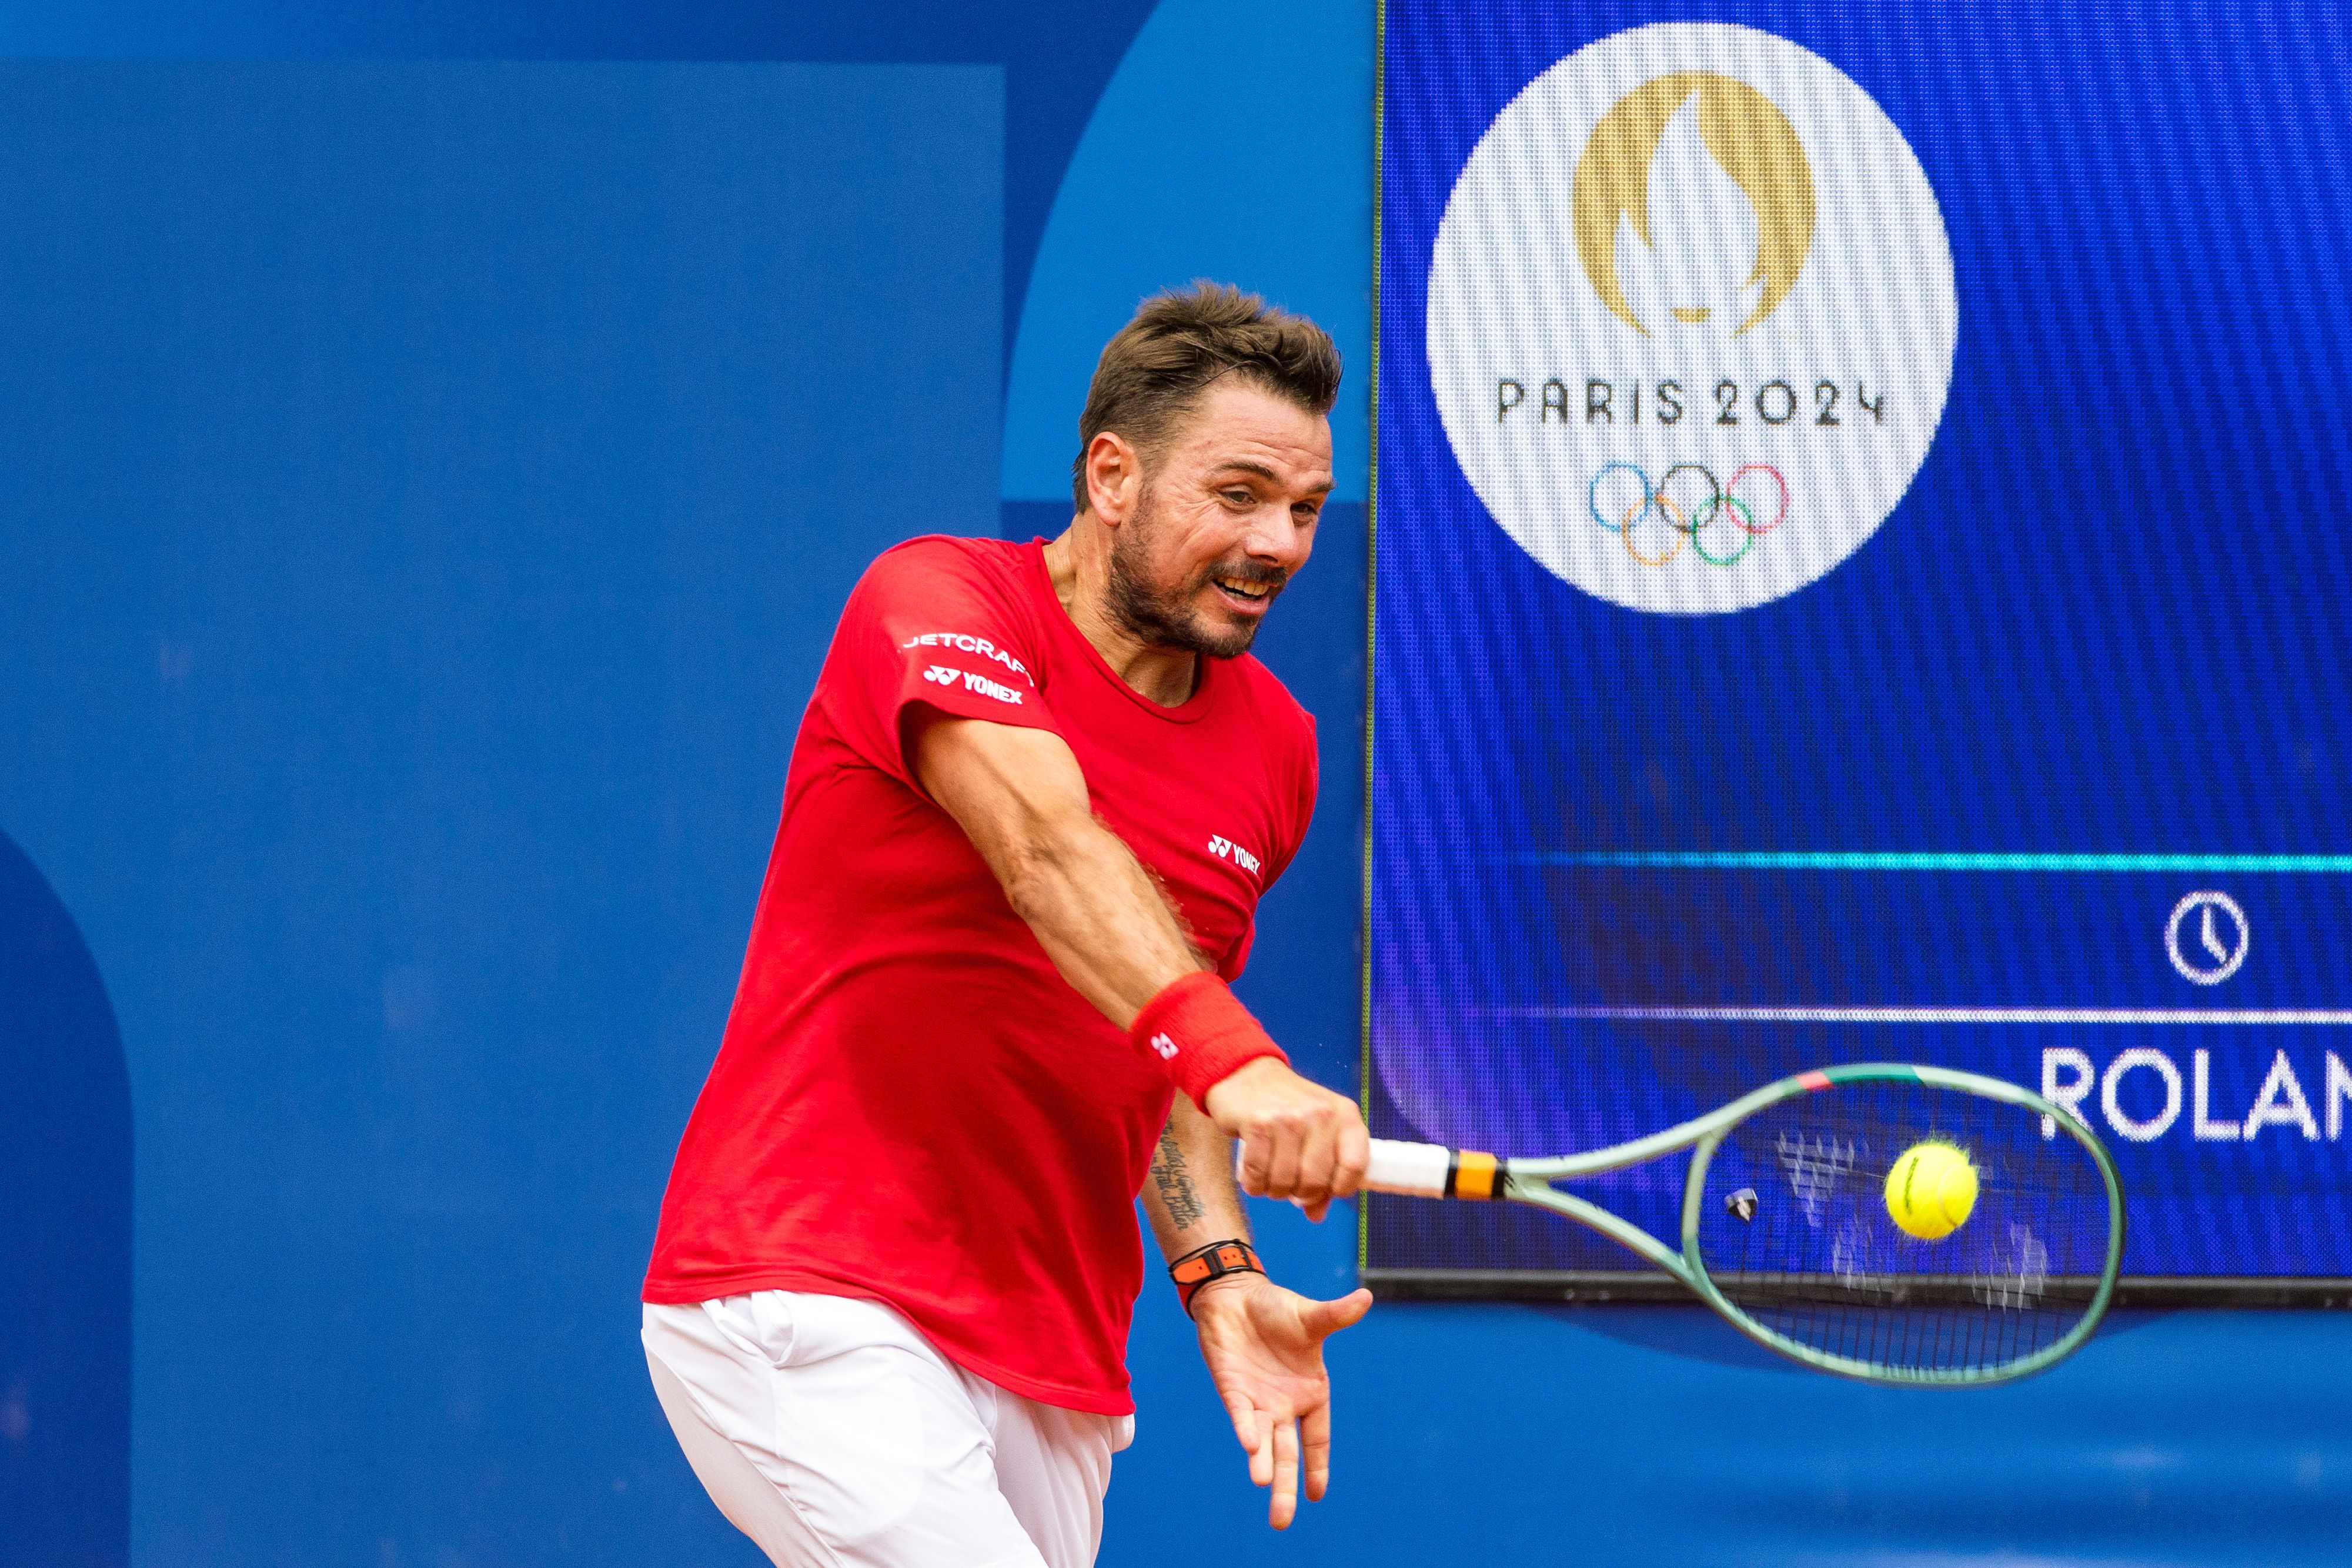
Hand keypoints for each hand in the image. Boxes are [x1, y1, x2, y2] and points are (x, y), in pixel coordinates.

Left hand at [1190, 1273, 1373, 1528]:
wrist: (1236, 1297)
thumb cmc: (1277, 1310)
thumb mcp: (1311, 1317)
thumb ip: (1336, 1316)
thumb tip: (1366, 1297)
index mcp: (1310, 1393)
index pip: (1316, 1437)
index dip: (1317, 1465)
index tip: (1316, 1494)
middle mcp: (1284, 1405)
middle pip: (1287, 1453)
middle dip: (1285, 1486)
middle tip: (1281, 1522)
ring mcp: (1258, 1401)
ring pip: (1263, 1442)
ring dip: (1263, 1463)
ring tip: (1265, 1485)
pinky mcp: (1233, 1389)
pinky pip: (1242, 1415)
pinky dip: (1246, 1428)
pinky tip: (1249, 1445)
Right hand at [1203, 1058, 1369, 1218]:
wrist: (1245, 1074)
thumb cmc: (1287, 1108)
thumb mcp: (1316, 1132)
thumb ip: (1323, 1172)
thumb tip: (1316, 1214)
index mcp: (1345, 1115)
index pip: (1356, 1166)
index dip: (1339, 1188)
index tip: (1324, 1190)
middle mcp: (1321, 1114)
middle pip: (1316, 1181)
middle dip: (1300, 1193)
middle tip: (1289, 1183)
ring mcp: (1289, 1117)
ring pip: (1285, 1182)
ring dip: (1274, 1189)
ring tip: (1270, 1175)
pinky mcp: (1258, 1123)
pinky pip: (1257, 1174)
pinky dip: (1253, 1183)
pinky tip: (1252, 1173)